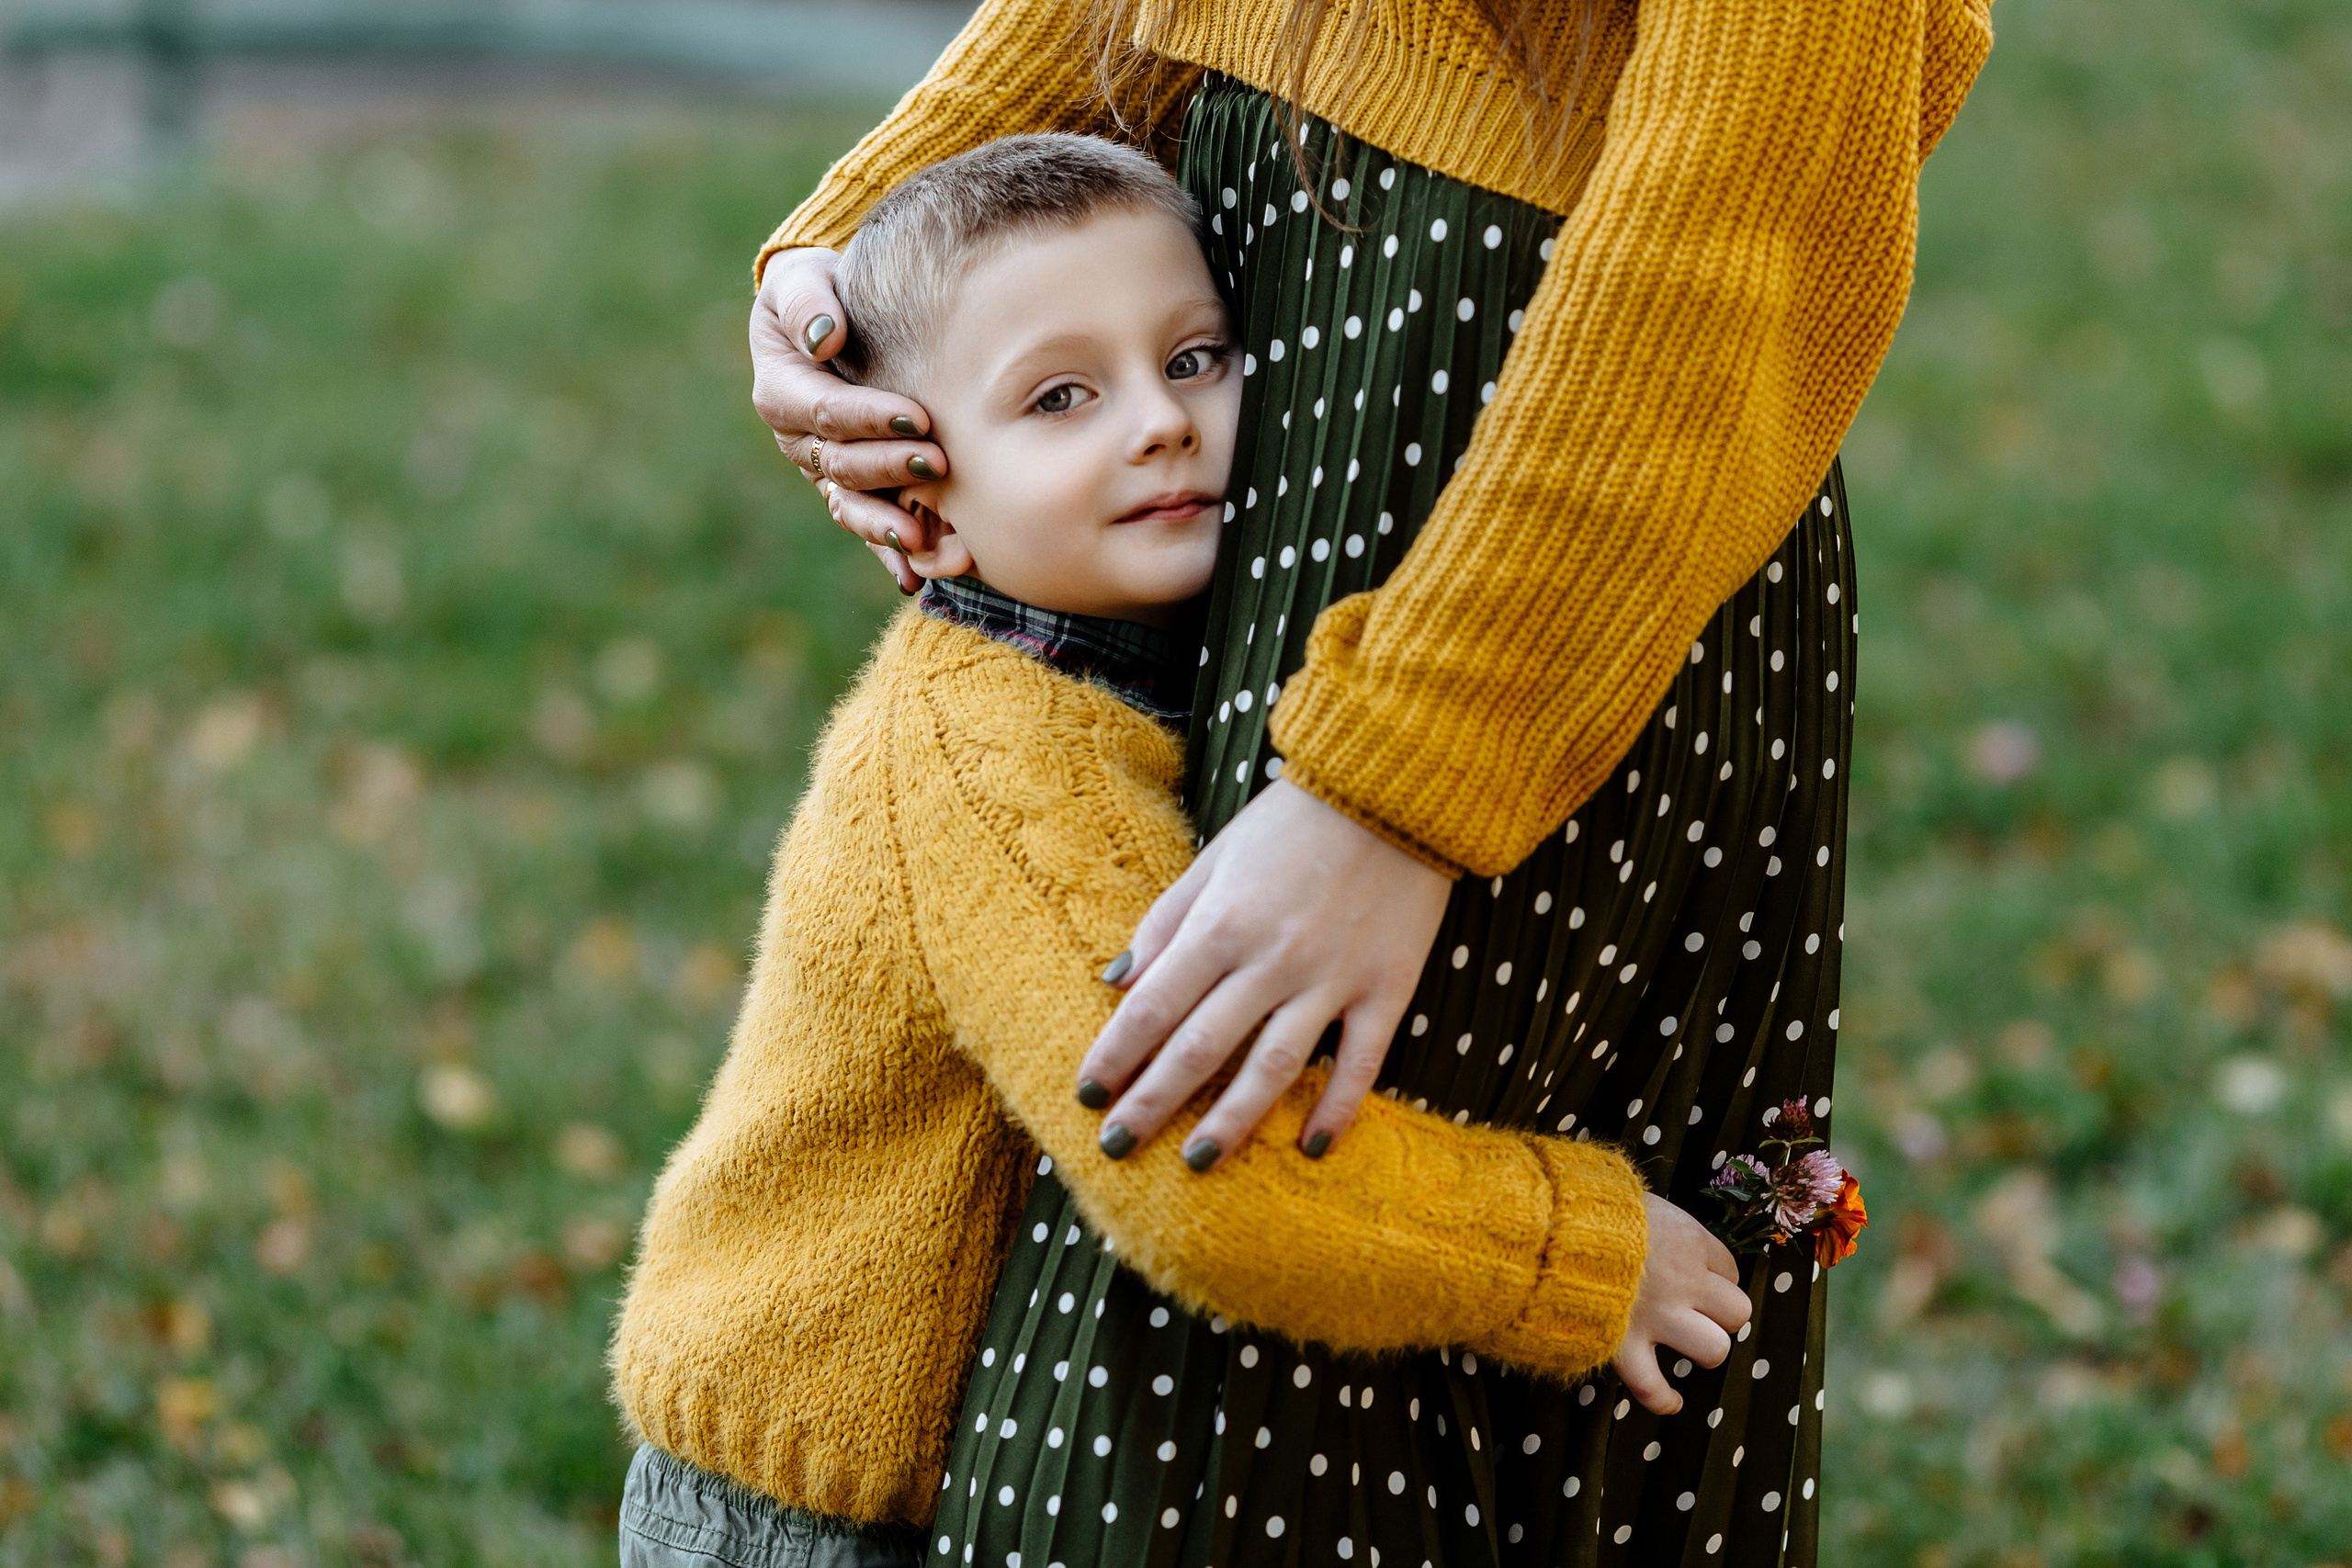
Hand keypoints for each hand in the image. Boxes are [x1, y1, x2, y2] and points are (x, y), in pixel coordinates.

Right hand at [750, 246, 948, 593]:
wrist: (837, 316)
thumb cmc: (822, 290)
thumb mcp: (802, 280)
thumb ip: (807, 302)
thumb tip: (827, 337)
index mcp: (783, 391)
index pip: (826, 410)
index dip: (870, 417)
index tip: (920, 415)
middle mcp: (799, 440)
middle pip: (844, 462)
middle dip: (891, 466)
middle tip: (939, 464)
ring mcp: (826, 471)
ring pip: (850, 505)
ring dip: (883, 523)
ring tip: (920, 536)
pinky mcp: (853, 488)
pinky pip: (866, 526)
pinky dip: (885, 553)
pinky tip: (912, 575)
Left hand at [1077, 780, 1451, 1169]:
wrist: (1392, 792)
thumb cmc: (1292, 823)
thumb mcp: (1214, 858)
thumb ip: (1165, 921)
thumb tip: (1115, 982)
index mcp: (1220, 923)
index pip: (1153, 1006)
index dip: (1115, 1056)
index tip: (1087, 1096)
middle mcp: (1270, 959)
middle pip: (1199, 1049)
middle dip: (1152, 1104)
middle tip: (1119, 1148)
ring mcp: (1331, 979)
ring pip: (1272, 1069)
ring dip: (1230, 1122)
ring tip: (1198, 1162)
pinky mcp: (1386, 989)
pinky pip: (1359, 1063)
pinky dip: (1336, 1109)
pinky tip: (1312, 1148)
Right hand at [1611, 1194, 1752, 1415]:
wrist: (1553, 1224)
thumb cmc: (1592, 1206)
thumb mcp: (1639, 1201)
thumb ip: (1661, 1222)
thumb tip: (1664, 1233)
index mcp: (1689, 1242)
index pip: (1729, 1268)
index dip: (1713, 1274)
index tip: (1692, 1272)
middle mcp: (1684, 1282)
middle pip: (1736, 1311)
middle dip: (1719, 1313)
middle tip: (1693, 1307)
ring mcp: (1658, 1317)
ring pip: (1714, 1349)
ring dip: (1703, 1347)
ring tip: (1685, 1341)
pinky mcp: (1624, 1343)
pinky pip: (1653, 1386)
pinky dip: (1663, 1399)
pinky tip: (1671, 1401)